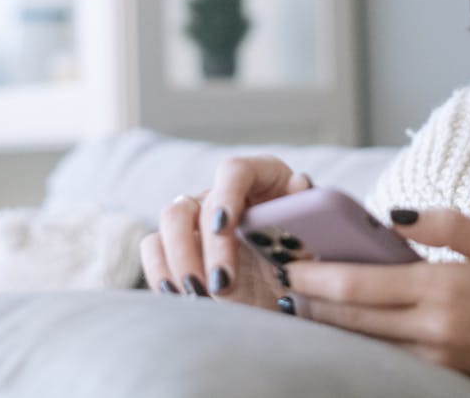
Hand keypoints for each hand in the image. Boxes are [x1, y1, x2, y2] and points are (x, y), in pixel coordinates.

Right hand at [138, 155, 312, 308]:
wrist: (294, 276)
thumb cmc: (306, 246)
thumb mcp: (315, 231)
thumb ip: (308, 210)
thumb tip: (300, 184)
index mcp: (259, 175)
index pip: (234, 171)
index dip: (226, 196)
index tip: (224, 226)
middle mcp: (222, 190)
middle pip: (195, 204)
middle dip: (204, 247)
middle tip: (220, 284)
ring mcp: (197, 214)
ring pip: (169, 220)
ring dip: (179, 261)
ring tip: (198, 296)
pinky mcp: (178, 242)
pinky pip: (154, 248)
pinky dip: (161, 273)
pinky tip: (180, 298)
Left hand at [285, 208, 469, 388]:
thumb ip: (445, 224)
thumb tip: (393, 215)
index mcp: (443, 289)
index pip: (362, 285)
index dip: (319, 276)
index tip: (291, 263)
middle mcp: (433, 330)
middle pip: (352, 318)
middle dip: (311, 299)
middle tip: (282, 280)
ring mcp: (434, 359)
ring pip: (363, 342)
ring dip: (329, 323)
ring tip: (300, 300)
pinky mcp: (439, 377)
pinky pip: (386, 358)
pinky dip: (358, 341)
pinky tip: (341, 324)